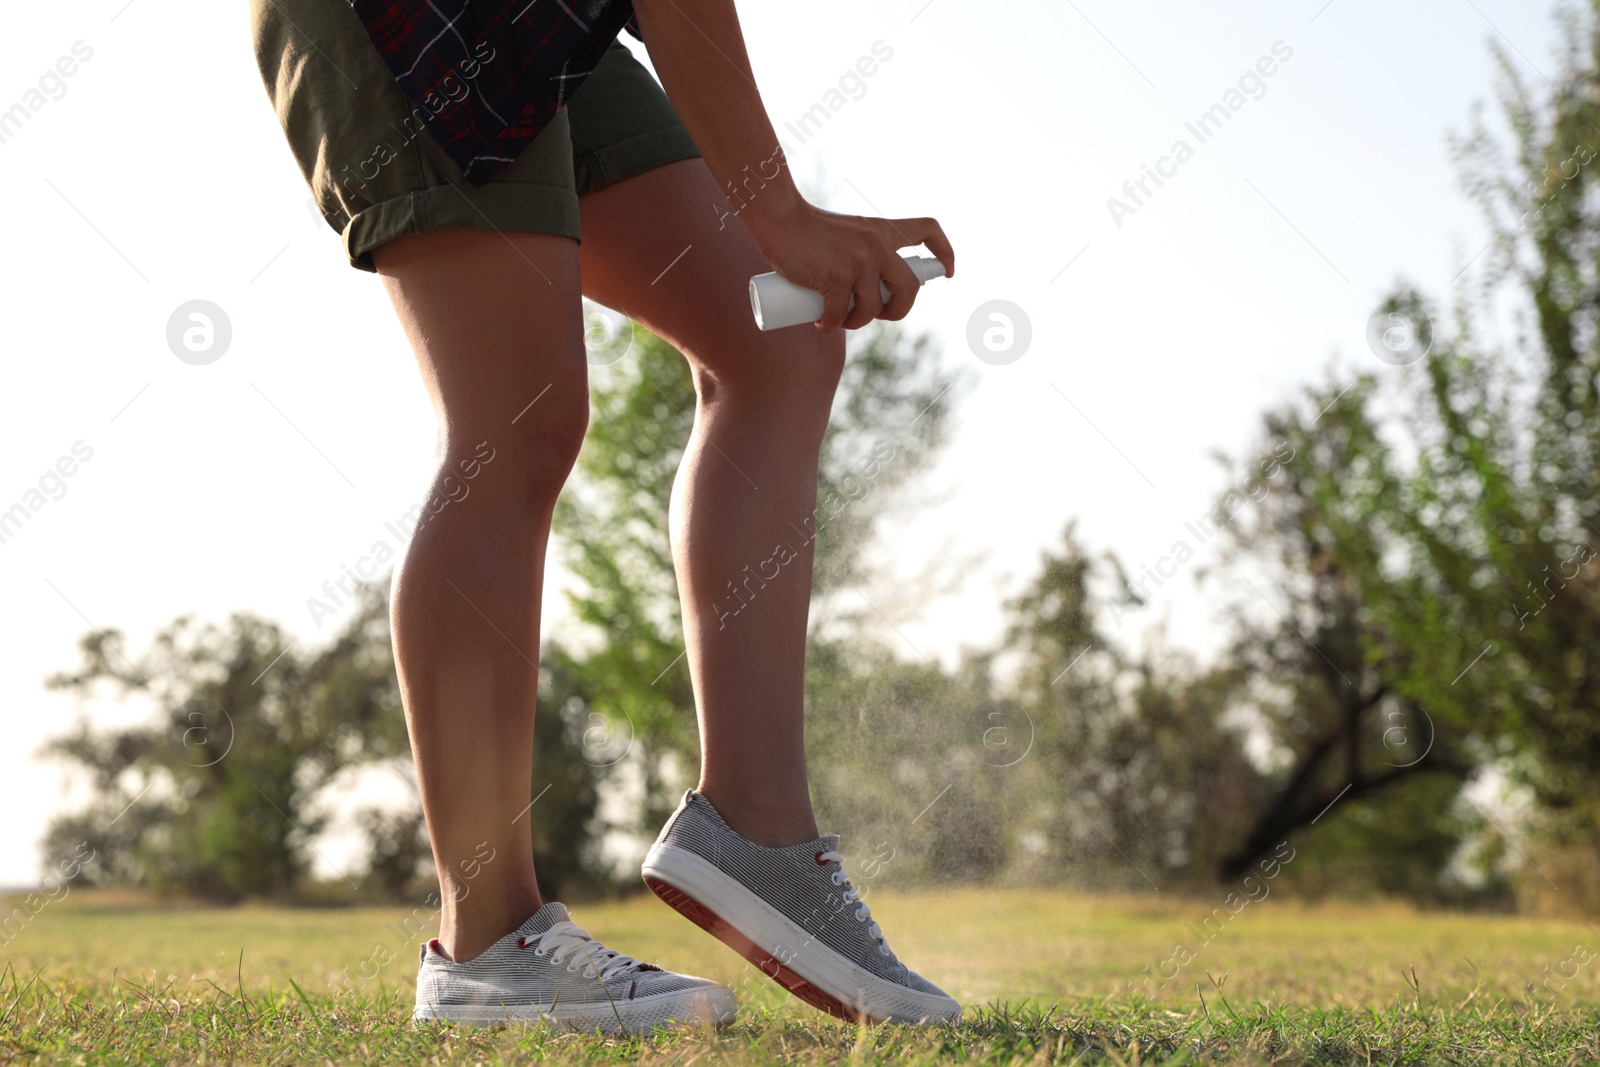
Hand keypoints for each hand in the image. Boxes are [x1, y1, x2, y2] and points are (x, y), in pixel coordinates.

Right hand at [745, 200, 954, 331]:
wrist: (780, 219)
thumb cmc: (806, 229)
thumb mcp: (848, 233)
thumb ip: (861, 250)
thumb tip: (863, 291)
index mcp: (883, 231)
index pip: (928, 230)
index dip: (945, 252)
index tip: (948, 271)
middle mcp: (877, 245)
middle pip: (910, 287)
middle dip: (899, 310)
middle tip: (879, 315)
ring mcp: (859, 262)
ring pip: (873, 309)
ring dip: (857, 323)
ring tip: (839, 320)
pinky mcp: (836, 277)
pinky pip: (841, 315)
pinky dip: (831, 326)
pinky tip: (822, 324)